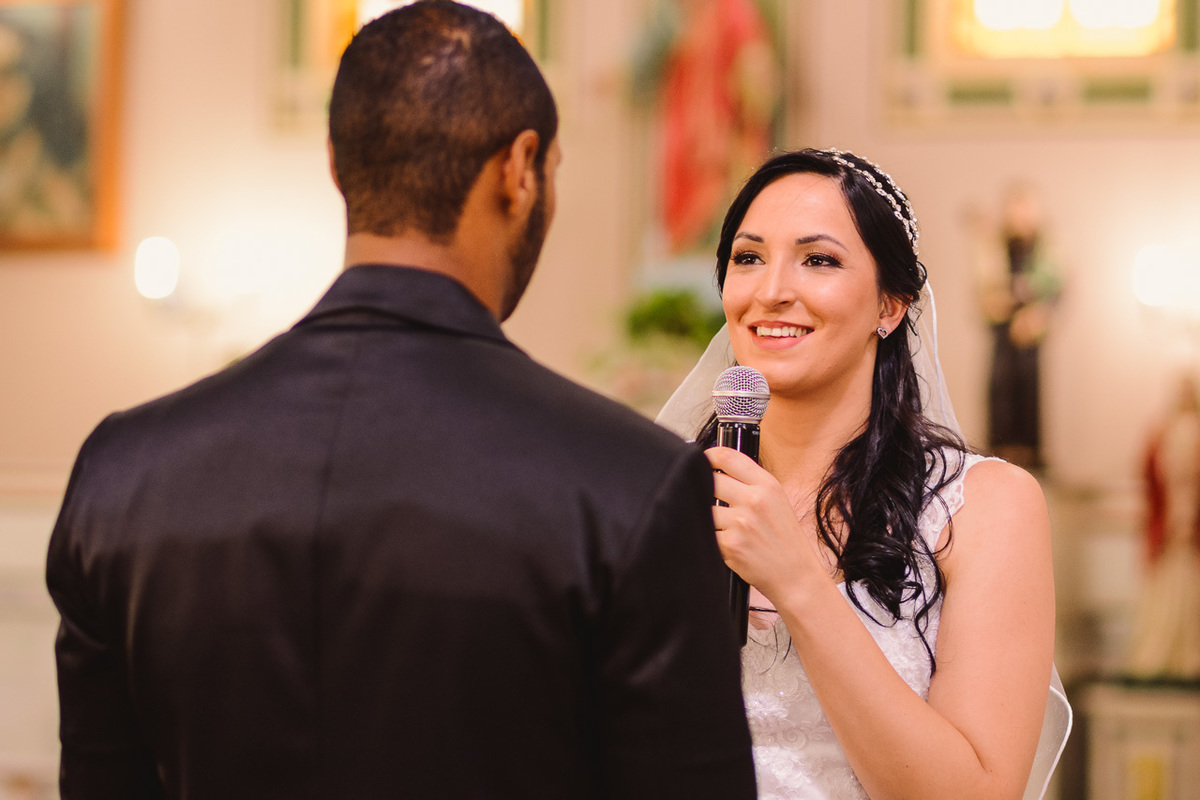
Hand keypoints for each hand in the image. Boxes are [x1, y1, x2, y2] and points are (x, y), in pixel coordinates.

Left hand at [705, 446, 824, 604]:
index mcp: (767, 485)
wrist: (796, 576)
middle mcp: (754, 500)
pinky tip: (727, 544)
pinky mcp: (730, 544)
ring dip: (708, 518)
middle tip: (712, 501)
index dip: (708, 456)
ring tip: (726, 529)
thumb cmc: (785, 541)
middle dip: (704, 489)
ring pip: (704, 508)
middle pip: (709, 480)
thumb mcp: (777, 501)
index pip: (727, 457)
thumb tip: (718, 471)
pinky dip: (711, 538)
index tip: (702, 462)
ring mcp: (741, 522)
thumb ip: (750, 484)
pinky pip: (705, 532)